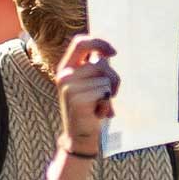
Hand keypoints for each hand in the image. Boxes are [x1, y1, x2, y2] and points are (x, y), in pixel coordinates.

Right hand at [55, 35, 118, 155]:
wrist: (79, 137)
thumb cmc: (90, 108)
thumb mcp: (90, 84)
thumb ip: (96, 68)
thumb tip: (110, 53)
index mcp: (66, 67)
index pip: (80, 42)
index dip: (99, 43)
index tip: (114, 53)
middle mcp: (64, 74)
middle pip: (100, 63)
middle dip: (113, 78)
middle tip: (110, 94)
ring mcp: (68, 86)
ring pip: (104, 78)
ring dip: (110, 92)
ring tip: (100, 104)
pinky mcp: (76, 98)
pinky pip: (104, 91)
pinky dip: (107, 103)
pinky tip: (97, 112)